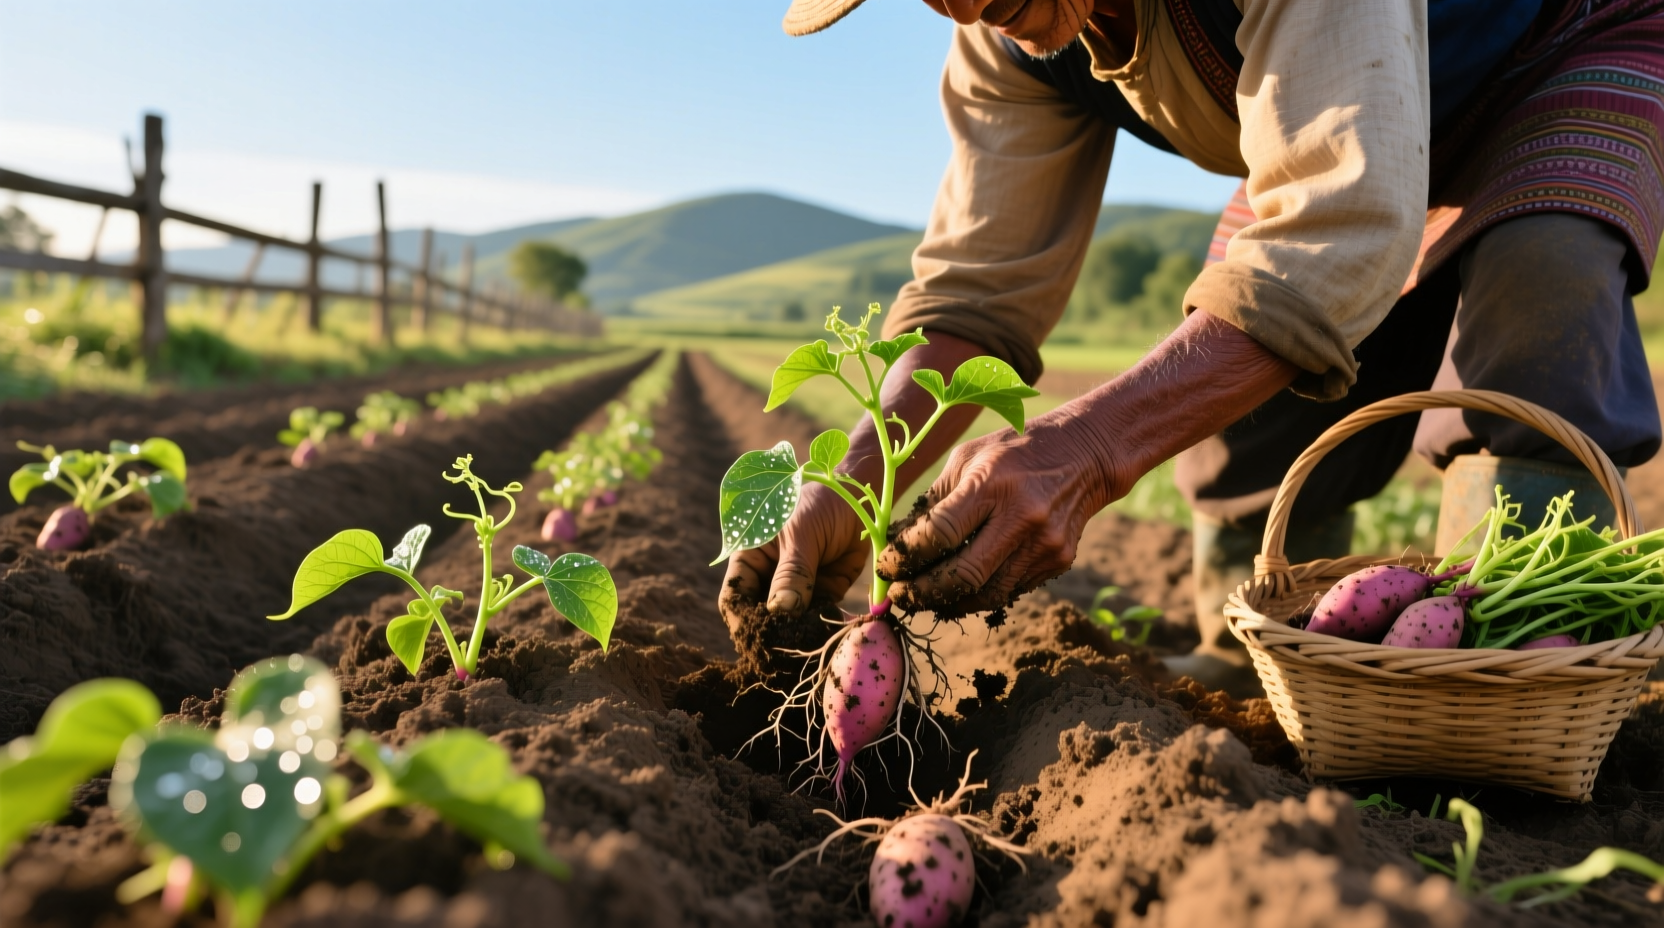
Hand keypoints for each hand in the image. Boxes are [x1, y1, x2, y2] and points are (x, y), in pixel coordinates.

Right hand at [719, 481, 869, 630]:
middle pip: (759, 615)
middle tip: (781, 652)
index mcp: (751, 557)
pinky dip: (821, 627)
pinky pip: (818, 618)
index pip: (734, 596)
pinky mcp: (824, 593)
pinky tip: (827, 633)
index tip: (754, 638)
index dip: (740, 618)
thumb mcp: (802, 533)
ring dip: (798, 634)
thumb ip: (792, 572)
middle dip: (770, 633)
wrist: (861, 495)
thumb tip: (781, 611)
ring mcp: (797, 587)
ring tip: (806, 644)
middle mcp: (769, 576)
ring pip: (789, 621)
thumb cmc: (820, 502)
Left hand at [876, 310, 1298, 615]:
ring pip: (986, 594)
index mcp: (990, 483)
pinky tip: (960, 589)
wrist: (1087, 453)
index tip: (885, 569)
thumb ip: (934, 500)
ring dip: (948, 603)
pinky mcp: (1058, 561)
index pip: (938, 535)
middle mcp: (1020, 517)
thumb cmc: (1014, 450)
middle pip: (961, 576)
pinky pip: (1010, 590)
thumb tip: (899, 544)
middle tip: (900, 597)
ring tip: (925, 598)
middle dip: (922, 593)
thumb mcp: (968, 457)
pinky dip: (979, 595)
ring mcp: (1044, 543)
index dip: (904, 559)